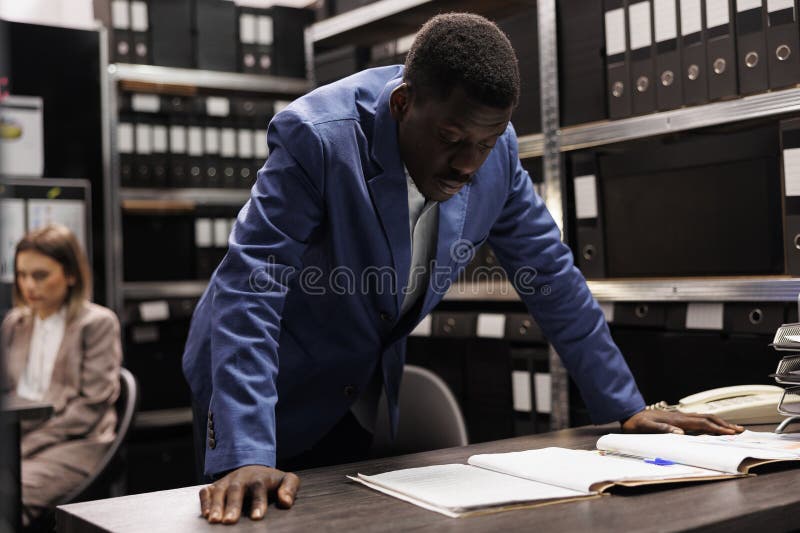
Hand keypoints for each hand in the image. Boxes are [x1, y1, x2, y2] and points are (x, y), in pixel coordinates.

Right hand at [198, 465, 299, 523]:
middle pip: (236, 490)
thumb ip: (290, 488)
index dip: (258, 502)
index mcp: (260, 478)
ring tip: (215, 520)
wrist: (254, 469)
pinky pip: (207, 491)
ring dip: (216, 505)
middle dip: (232, 506)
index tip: (257, 517)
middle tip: (229, 521)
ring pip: (220, 491)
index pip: (259, 488)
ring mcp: (227, 481)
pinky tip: (205, 514)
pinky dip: (205, 501)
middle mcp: (241, 479)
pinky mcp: (215, 486)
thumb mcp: (286, 480)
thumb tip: (286, 502)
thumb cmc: (271, 480)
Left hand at [621, 409, 743, 434]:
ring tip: (731, 427)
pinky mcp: (676, 418)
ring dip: (719, 422)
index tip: (732, 433)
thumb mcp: (646, 428)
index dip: (718, 428)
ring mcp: (679, 416)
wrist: (628, 414)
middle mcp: (681, 417)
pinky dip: (709, 422)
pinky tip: (712, 425)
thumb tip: (680, 433)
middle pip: (708, 419)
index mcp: (677, 420)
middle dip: (724, 424)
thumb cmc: (636, 423)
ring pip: (704, 418)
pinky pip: (697, 419)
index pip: (703, 424)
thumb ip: (662, 430)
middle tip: (740, 430)